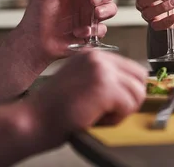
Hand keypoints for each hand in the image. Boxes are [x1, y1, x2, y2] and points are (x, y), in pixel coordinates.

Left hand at [18, 0, 129, 64]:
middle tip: (94, 1)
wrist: (34, 42)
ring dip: (105, 11)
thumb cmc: (37, 15)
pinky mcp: (90, 34)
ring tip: (94, 15)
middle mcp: (86, 2)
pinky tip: (80, 32)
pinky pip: (101, 30)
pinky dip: (93, 30)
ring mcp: (89, 18)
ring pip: (110, 10)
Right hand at [27, 52, 146, 146]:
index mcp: (93, 55)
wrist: (33, 119)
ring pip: (138, 92)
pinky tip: (96, 118)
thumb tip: (132, 88)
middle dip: (130, 98)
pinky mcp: (104, 86)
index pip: (131, 68)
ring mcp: (102, 70)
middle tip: (110, 111)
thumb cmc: (53, 108)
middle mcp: (98, 58)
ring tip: (99, 115)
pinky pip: (129, 105)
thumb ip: (103, 79)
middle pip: (140, 77)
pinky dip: (117, 118)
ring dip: (123, 110)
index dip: (128, 90)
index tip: (114, 103)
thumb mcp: (81, 83)